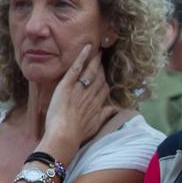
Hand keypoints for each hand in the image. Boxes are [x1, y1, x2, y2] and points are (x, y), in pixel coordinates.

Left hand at [41, 44, 117, 162]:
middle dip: (101, 67)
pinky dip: (82, 56)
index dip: (104, 81)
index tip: (104, 75)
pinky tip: (86, 47)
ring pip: (90, 70)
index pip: (103, 88)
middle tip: (102, 57)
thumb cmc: (78, 134)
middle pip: (98, 77)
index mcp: (97, 104)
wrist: (65, 134)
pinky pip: (76, 67)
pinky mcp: (68, 84)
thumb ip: (105, 115)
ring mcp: (80, 88)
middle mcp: (91, 94)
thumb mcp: (95, 125)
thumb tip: (116, 109)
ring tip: (97, 51)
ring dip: (94, 60)